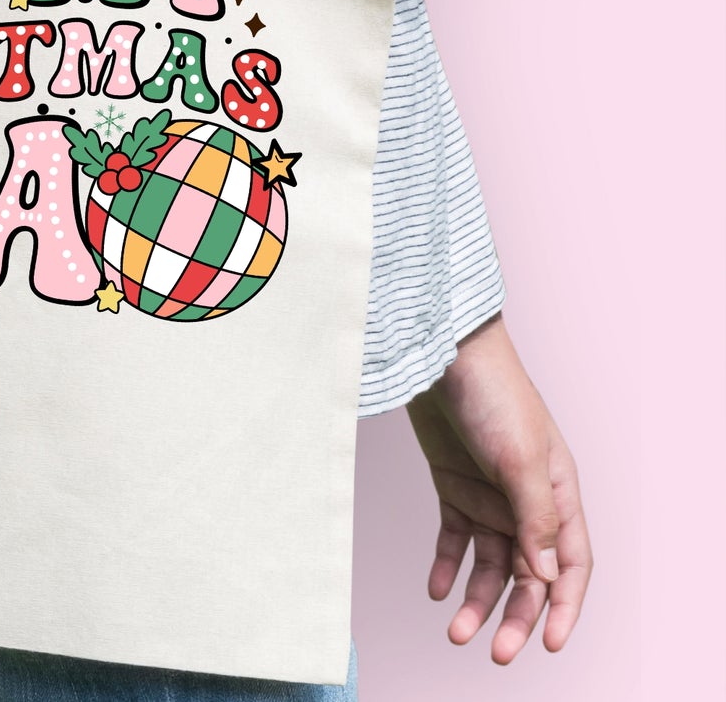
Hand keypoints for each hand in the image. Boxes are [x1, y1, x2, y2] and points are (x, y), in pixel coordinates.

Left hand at [404, 312, 592, 661]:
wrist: (439, 350)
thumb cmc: (491, 393)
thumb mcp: (518, 457)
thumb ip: (533, 517)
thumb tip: (545, 574)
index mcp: (558, 493)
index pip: (571, 564)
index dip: (563, 606)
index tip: (547, 644)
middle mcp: (526, 500)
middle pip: (529, 574)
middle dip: (516, 616)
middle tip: (496, 654)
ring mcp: (489, 493)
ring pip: (490, 563)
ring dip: (477, 599)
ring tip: (455, 630)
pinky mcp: (453, 484)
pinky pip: (454, 537)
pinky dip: (445, 564)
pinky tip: (434, 589)